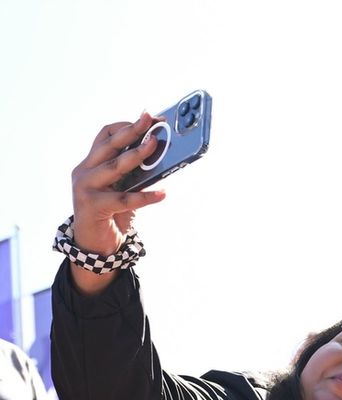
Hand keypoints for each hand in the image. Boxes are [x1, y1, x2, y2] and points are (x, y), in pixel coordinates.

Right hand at [69, 113, 166, 294]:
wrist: (95, 244)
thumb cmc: (113, 213)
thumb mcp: (123, 188)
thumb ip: (135, 174)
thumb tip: (163, 158)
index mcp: (90, 163)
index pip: (105, 136)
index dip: (126, 125)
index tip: (147, 118)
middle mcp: (84, 171)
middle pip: (109, 145)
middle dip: (132, 131)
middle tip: (151, 121)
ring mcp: (85, 188)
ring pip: (115, 166)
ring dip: (137, 155)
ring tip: (156, 146)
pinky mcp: (92, 206)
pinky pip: (124, 199)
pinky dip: (145, 196)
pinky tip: (163, 194)